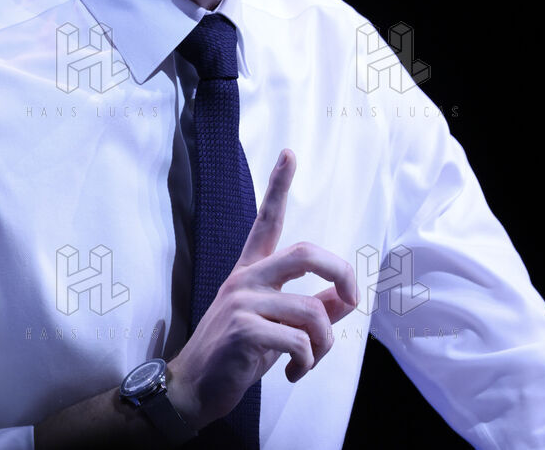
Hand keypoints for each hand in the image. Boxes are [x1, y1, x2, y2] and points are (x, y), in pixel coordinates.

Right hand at [166, 148, 358, 430]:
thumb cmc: (236, 355)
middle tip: (352, 299)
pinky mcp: (244, 331)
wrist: (192, 390)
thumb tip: (346, 298)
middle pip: (305, 254)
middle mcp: (245, 278)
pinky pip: (300, 342)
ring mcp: (242, 302)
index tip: (289, 153)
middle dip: (340, 273)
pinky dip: (308, 362)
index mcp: (251, 271)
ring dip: (325, 343)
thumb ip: (310, 308)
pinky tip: (294, 373)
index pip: (267, 220)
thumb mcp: (275, 325)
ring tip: (311, 360)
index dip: (279, 185)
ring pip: (311, 311)